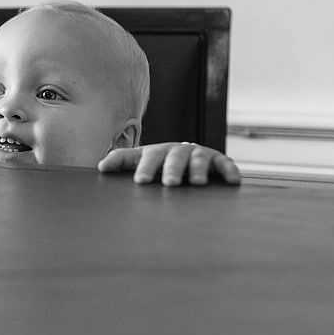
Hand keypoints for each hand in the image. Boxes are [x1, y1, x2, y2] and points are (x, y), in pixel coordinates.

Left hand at [97, 143, 240, 186]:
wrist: (186, 156)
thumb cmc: (158, 162)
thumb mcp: (139, 160)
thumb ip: (121, 161)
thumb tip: (101, 166)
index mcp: (157, 152)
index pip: (148, 157)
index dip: (145, 168)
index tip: (141, 181)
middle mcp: (178, 151)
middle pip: (174, 158)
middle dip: (172, 170)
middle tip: (169, 183)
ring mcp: (199, 154)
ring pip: (198, 160)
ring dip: (197, 170)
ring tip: (196, 183)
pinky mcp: (217, 161)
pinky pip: (225, 164)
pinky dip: (229, 171)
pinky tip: (232, 181)